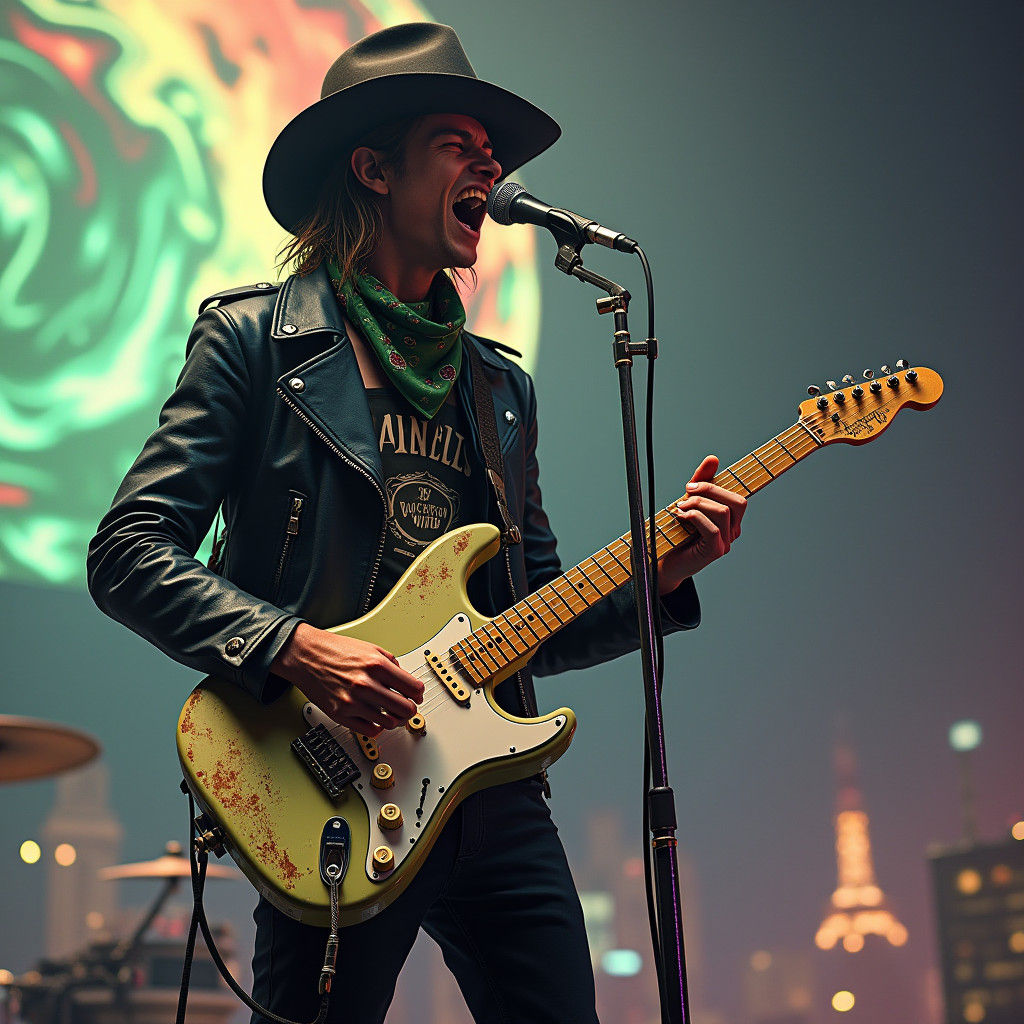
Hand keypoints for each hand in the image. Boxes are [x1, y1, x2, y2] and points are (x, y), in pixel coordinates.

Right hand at [271, 623, 423, 736]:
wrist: (306, 655)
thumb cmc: (335, 651)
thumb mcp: (370, 648)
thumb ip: (391, 664)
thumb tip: (407, 682)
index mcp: (377, 665)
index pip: (413, 688)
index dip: (419, 694)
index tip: (417, 696)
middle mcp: (366, 684)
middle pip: (405, 709)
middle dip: (411, 709)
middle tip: (408, 707)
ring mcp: (353, 701)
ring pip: (390, 723)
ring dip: (394, 719)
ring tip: (391, 713)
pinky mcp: (341, 714)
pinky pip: (370, 731)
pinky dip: (377, 728)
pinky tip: (375, 719)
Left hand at [657, 455, 745, 593]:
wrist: (662, 559)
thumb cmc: (677, 531)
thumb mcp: (689, 500)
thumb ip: (701, 481)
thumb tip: (713, 459)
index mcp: (731, 519)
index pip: (738, 497)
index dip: (725, 483)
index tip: (698, 478)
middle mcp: (733, 531)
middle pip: (737, 502)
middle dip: (710, 490)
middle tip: (687, 491)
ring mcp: (726, 542)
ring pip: (723, 512)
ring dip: (698, 503)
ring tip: (680, 507)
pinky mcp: (715, 551)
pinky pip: (713, 528)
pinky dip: (695, 517)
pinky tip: (681, 516)